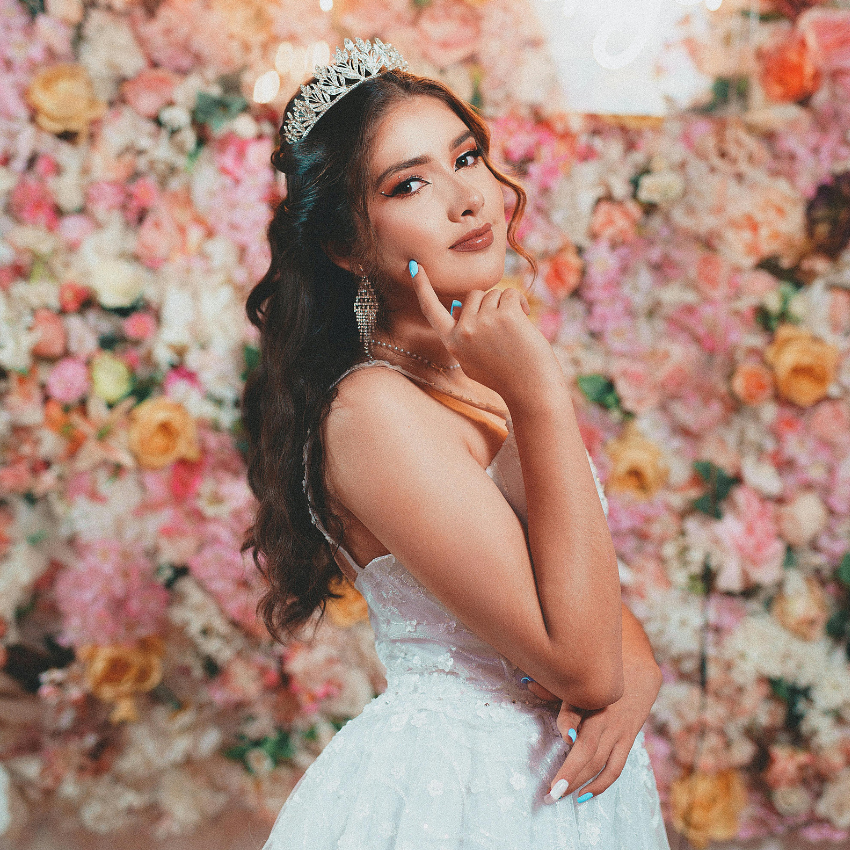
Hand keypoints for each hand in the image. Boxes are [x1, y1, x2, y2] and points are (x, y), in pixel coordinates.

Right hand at [409, 261, 559, 405]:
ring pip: (493, 294)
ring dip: (506, 306)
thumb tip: (455, 306)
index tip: (415, 266)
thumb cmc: (505, 376)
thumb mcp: (472, 360)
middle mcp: (464, 331)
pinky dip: (520, 303)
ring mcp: (483, 322)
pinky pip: (510, 294)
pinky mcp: (505, 315)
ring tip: (515, 331)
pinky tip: (525, 322)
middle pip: (473, 296)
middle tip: (503, 330)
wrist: (532, 391)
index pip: (431, 310)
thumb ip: (462, 336)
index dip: (422, 287)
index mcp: (452, 343)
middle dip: (489, 305)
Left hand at [526, 660, 661, 802]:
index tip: (566, 738)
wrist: (637, 671)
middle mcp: (603, 715)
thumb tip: (528, 685)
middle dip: (569, 773)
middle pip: (587, 748)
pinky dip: (600, 784)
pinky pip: (615, 768)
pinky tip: (583, 796)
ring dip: (579, 782)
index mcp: (588, 696)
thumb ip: (553, 687)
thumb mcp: (578, 677)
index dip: (569, 723)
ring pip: (598, 762)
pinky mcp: (627, 740)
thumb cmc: (599, 675)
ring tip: (559, 796)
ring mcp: (617, 730)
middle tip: (550, 793)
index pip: (576, 710)